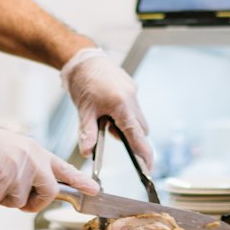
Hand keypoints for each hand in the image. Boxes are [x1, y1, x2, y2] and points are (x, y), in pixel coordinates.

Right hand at [0, 115, 99, 211]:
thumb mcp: (13, 149)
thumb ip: (29, 166)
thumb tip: (40, 188)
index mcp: (34, 150)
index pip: (63, 167)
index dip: (80, 181)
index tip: (95, 190)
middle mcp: (31, 159)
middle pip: (48, 193)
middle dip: (34, 202)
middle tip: (15, 195)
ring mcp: (18, 170)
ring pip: (18, 202)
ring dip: (1, 196)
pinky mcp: (2, 181)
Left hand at [61, 48, 153, 170]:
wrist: (81, 58)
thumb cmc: (82, 81)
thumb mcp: (84, 110)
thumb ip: (87, 132)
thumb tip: (87, 152)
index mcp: (121, 105)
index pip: (138, 137)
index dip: (144, 156)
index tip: (148, 171)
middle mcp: (131, 98)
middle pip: (141, 129)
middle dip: (130, 137)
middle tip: (108, 133)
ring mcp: (133, 91)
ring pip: (137, 118)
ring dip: (126, 124)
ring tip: (104, 117)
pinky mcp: (131, 86)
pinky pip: (133, 106)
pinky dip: (124, 112)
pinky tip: (107, 107)